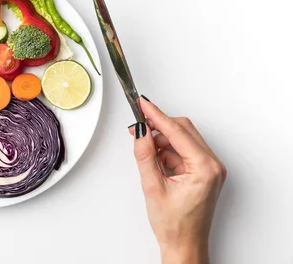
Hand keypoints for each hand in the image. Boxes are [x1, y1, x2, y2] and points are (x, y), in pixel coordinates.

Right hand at [129, 97, 226, 263]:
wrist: (184, 245)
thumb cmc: (174, 225)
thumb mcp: (153, 187)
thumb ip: (145, 155)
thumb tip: (140, 132)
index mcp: (205, 168)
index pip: (177, 131)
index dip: (156, 115)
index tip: (142, 104)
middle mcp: (213, 165)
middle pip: (183, 130)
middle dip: (158, 127)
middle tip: (137, 126)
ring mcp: (210, 168)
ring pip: (182, 139)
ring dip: (162, 140)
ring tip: (144, 151)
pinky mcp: (204, 172)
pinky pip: (183, 151)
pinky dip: (167, 151)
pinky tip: (155, 160)